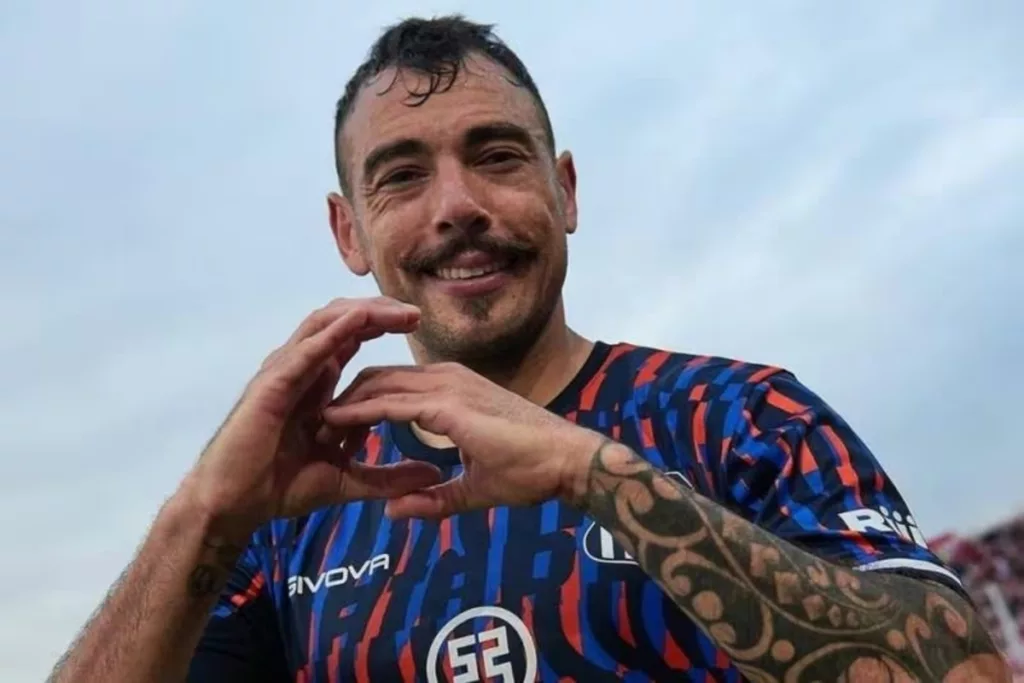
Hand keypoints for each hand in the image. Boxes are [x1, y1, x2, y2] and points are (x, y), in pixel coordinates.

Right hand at [180, 297, 442, 538]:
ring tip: (398, 312)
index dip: (383, 324)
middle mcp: (300, 368)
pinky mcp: (271, 385)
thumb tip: (434, 475)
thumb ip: (388, 475)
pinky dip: (333, 332)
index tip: (418, 324)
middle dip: (380, 311)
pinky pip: (306, 351)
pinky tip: (359, 320)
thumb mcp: (346, 480)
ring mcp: (284, 372)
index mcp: (316, 381)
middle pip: (342, 321)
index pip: (352, 337)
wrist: (235, 506)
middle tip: (416, 314)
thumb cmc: (279, 488)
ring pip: (325, 324)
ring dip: (364, 313)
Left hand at [321, 362, 604, 519]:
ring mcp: (447, 386)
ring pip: (378, 384)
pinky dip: (358, 411)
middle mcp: (447, 379)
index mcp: (453, 392)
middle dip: (344, 399)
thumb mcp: (473, 488)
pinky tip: (334, 424)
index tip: (336, 433)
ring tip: (317, 427)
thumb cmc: (531, 472)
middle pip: (378, 378)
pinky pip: (390, 401)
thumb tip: (395, 509)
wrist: (567, 462)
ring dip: (345, 404)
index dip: (362, 406)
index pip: (394, 388)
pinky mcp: (447, 404)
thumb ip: (435, 497)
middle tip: (317, 429)